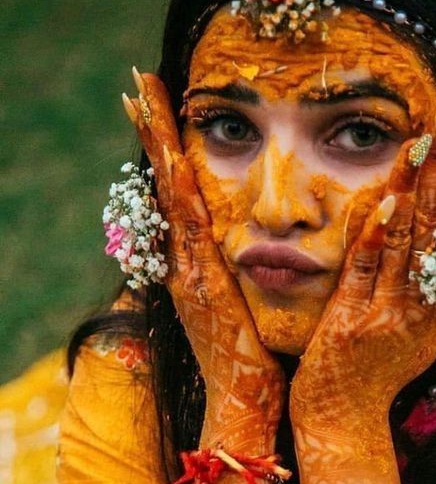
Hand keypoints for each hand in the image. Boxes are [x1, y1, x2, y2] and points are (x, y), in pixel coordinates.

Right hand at [123, 70, 284, 452]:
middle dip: (151, 132)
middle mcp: (184, 261)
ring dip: (157, 148)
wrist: (244, 402)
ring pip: (170, 198)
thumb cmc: (251, 356)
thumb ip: (234, 271)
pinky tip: (178, 160)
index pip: (178, 193)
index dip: (166, 148)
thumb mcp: (240, 303)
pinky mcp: (204, 289)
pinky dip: (182, 196)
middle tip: (137, 82)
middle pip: (164, 184)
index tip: (157, 105)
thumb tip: (241, 244)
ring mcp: (189, 273)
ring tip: (140, 98)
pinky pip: (191, 234)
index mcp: (196, 262)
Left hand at [290, 98, 435, 439]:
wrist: (343, 424)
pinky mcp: (356, 325)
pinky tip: (390, 199)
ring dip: (420, 187)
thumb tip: (429, 233)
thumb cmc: (369, 375)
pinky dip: (381, 235)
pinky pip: (371, 273)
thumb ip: (420, 284)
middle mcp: (426, 307)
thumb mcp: (408, 328)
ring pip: (412, 243)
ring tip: (426, 138)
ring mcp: (393, 316)